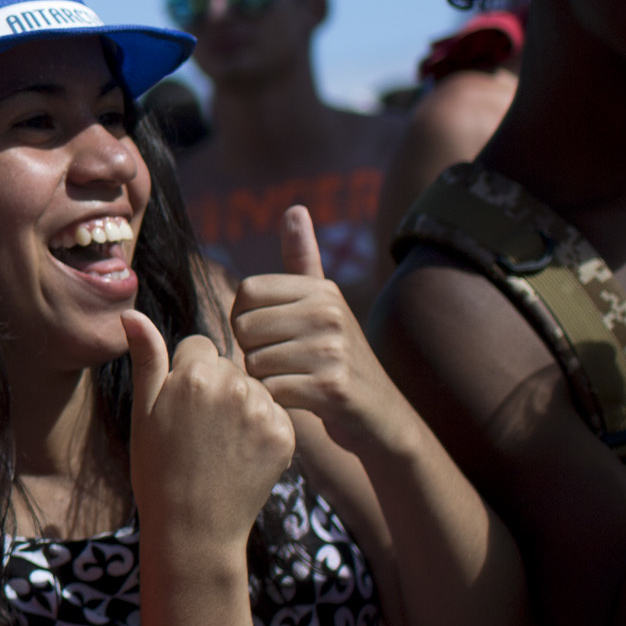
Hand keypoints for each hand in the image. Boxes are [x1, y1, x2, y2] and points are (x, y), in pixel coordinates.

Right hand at [124, 311, 295, 558]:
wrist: (193, 530)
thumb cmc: (158, 470)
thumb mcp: (143, 412)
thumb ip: (146, 358)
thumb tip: (130, 312)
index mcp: (194, 374)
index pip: (199, 346)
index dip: (186, 375)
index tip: (180, 409)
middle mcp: (234, 385)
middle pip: (229, 365)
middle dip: (216, 387)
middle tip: (199, 432)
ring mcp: (264, 411)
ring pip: (254, 387)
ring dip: (242, 406)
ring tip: (221, 446)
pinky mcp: (287, 435)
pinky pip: (275, 413)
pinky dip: (263, 429)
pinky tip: (242, 455)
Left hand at [232, 205, 402, 448]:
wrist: (380, 417)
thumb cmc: (338, 358)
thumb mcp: (323, 304)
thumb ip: (303, 259)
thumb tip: (294, 208)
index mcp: (321, 290)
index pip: (245, 293)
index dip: (245, 320)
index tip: (270, 336)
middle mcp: (329, 312)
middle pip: (244, 329)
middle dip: (253, 353)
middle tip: (284, 364)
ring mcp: (333, 349)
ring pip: (254, 363)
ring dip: (266, 380)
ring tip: (296, 381)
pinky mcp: (332, 387)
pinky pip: (272, 390)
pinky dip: (278, 402)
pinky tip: (301, 401)